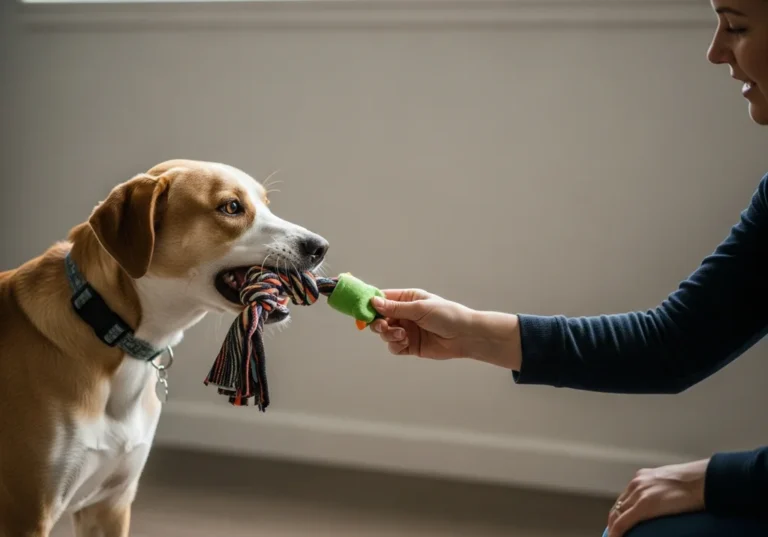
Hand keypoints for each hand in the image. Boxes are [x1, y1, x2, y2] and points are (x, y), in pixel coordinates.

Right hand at [369, 289, 521, 368]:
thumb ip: (396, 307)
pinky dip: (395, 345)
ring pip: (385, 333)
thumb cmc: (447, 315)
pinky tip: (405, 342)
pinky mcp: (410, 346)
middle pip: (380, 318)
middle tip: (382, 326)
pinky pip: (393, 347)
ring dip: (388, 335)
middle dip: (378, 322)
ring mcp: (406, 330)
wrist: (465, 336)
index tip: (360, 309)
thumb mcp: (420, 308)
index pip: (382, 299)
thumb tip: (374, 302)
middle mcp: (404, 314)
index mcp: (407, 299)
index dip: (370, 304)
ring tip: (401, 335)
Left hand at [606, 459, 707, 536]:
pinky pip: (623, 522)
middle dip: (614, 521)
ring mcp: (639, 493)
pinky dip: (616, 532)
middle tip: (616, 533)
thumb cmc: (696, 482)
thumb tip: (666, 503)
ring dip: (614, 527)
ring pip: (617, 514)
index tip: (619, 522)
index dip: (620, 511)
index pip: (625, 497)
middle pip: (618, 506)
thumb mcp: (672, 483)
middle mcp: (637, 483)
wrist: (705, 480)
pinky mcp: (644, 505)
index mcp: (643, 477)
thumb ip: (663, 491)